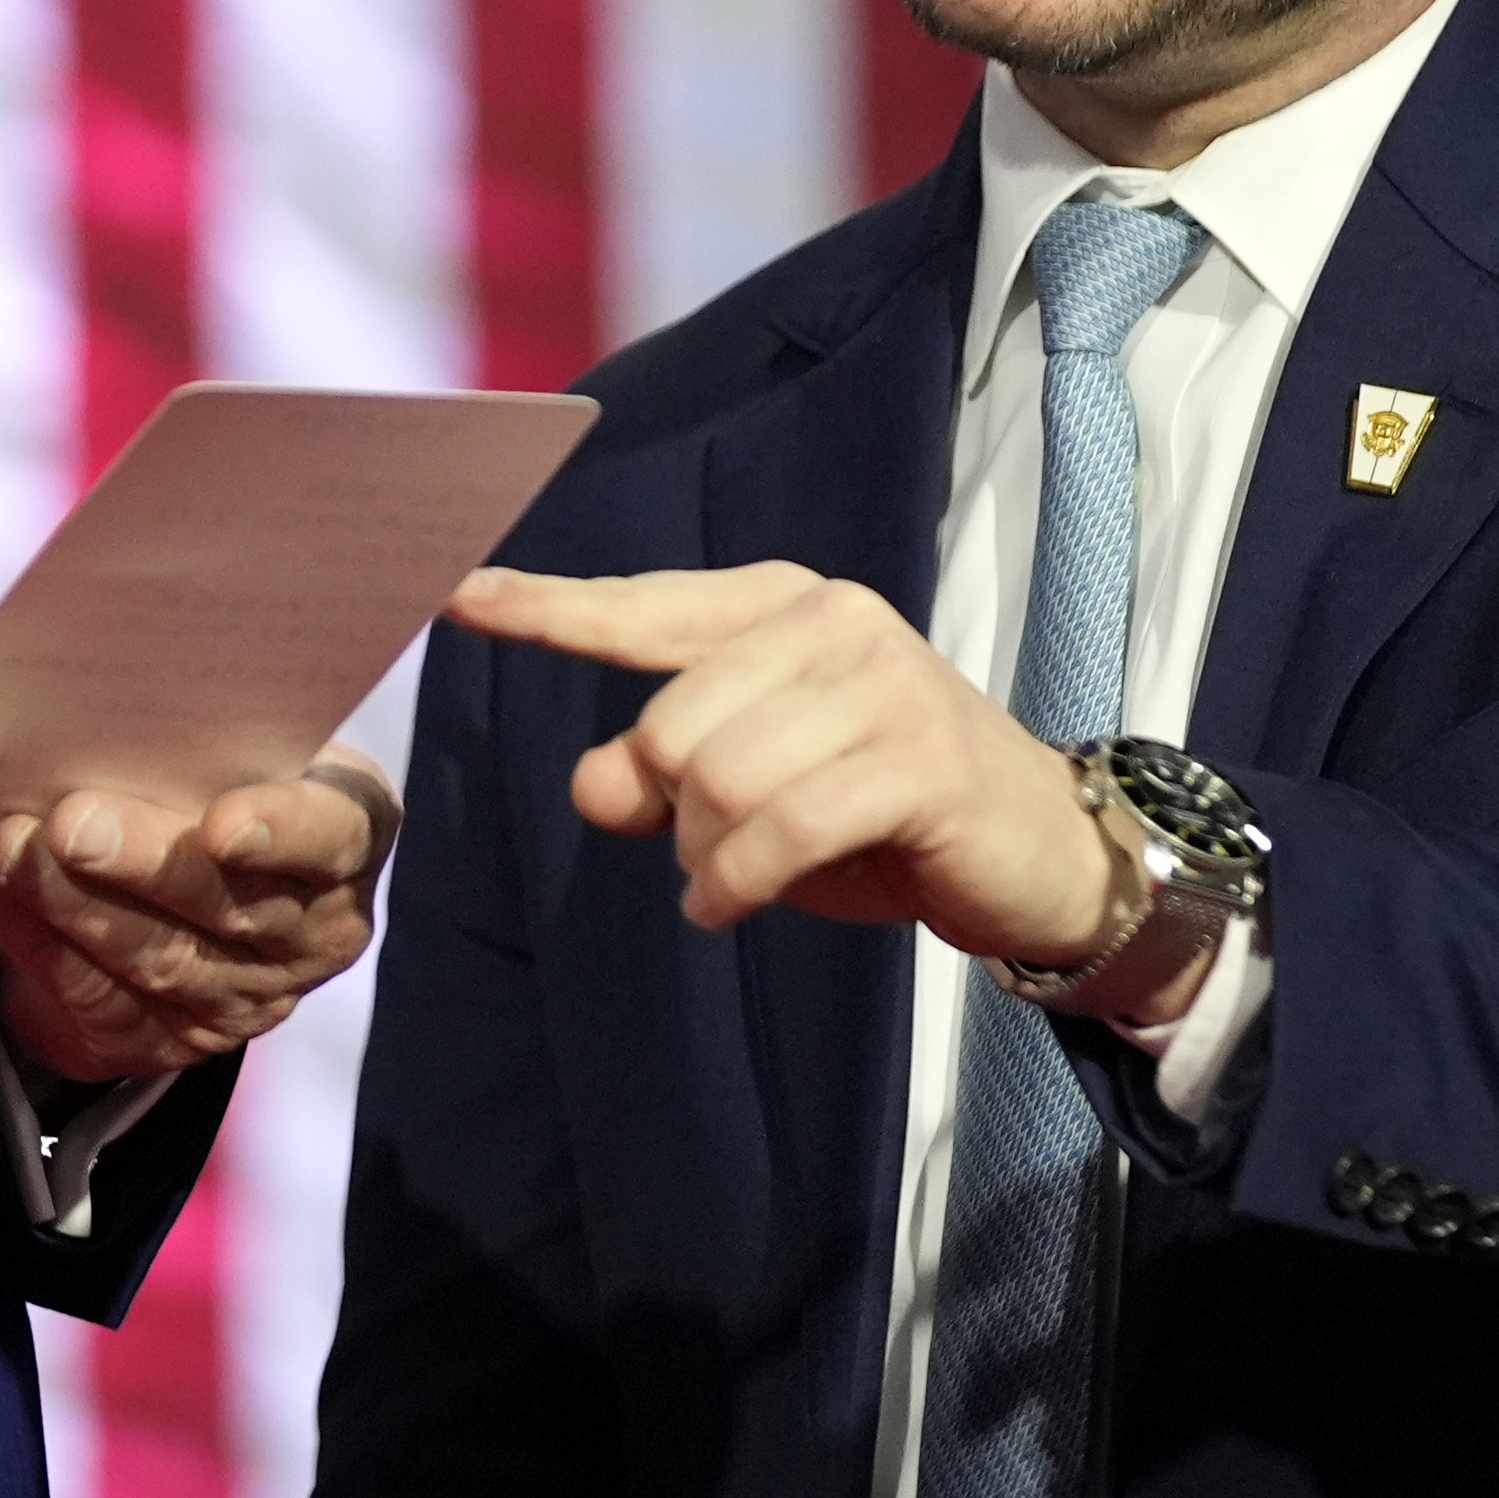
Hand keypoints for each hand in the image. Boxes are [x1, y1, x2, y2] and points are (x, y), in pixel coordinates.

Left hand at [0, 742, 396, 1082]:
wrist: (176, 864)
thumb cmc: (203, 764)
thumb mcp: (220, 731)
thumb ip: (191, 721)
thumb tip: (104, 704)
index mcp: (351, 828)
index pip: (335, 834)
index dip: (282, 829)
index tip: (219, 822)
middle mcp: (320, 926)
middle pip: (234, 904)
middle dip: (145, 863)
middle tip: (70, 823)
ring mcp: (255, 996)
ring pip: (164, 962)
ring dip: (76, 905)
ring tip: (11, 851)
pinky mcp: (180, 1042)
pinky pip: (107, 1004)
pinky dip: (43, 944)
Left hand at [447, 563, 1173, 1005]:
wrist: (1041, 854)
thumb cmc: (883, 812)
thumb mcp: (755, 793)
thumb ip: (664, 775)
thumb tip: (593, 783)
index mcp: (779, 604)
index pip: (641, 608)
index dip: (546, 610)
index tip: (458, 594)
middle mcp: (830, 620)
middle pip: (669, 727)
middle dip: (671, 810)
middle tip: (713, 849)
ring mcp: (882, 681)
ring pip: (718, 779)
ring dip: (709, 857)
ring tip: (737, 878)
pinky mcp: (919, 757)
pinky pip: (779, 829)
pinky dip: (739, 882)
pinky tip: (735, 902)